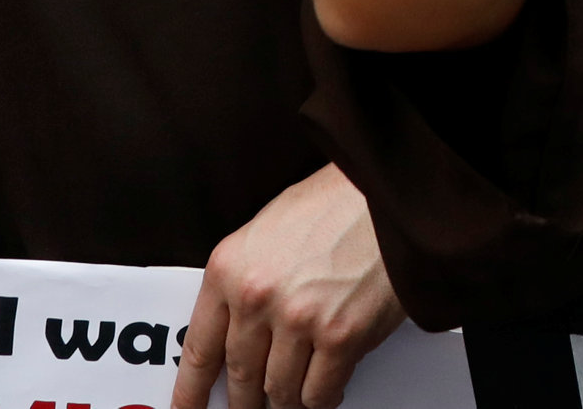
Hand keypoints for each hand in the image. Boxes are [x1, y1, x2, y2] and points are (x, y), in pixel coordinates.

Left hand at [171, 165, 402, 408]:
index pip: (200, 349)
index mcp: (229, 269)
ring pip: (280, 392)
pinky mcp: (341, 337)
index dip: (191, 391)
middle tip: (249, 406)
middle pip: (241, 376)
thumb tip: (235, 333)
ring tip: (293, 395)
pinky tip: (326, 388)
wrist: (390, 195)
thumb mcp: (265, 233)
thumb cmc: (334, 205)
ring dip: (286, 400)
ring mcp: (298, 320)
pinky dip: (321, 399)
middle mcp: (256, 297)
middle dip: (245, 400)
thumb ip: (243, 283)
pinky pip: (319, 393)